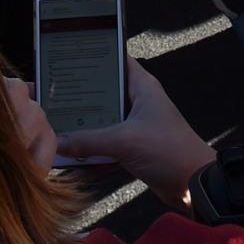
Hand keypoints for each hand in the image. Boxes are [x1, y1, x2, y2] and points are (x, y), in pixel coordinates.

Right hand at [53, 57, 215, 208]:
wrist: (194, 185)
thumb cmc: (169, 150)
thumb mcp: (125, 141)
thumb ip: (90, 141)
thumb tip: (58, 142)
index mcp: (142, 87)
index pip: (115, 61)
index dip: (93, 58)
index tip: (65, 60)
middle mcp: (138, 103)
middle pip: (102, 96)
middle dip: (78, 102)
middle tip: (49, 101)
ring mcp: (135, 128)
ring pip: (101, 125)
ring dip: (82, 133)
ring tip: (54, 133)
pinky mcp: (133, 150)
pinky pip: (106, 149)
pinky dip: (91, 157)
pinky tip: (72, 166)